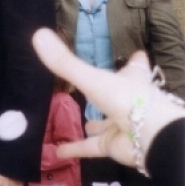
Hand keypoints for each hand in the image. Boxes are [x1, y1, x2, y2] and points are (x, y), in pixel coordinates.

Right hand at [32, 28, 183, 166]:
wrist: (149, 136)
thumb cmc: (126, 99)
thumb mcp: (92, 78)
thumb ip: (65, 63)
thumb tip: (37, 34)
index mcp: (132, 79)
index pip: (136, 66)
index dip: (135, 61)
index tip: (135, 54)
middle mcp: (129, 101)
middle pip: (121, 94)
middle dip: (110, 93)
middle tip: (96, 88)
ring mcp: (123, 124)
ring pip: (107, 123)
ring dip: (97, 124)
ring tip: (83, 121)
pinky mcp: (114, 145)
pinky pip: (91, 147)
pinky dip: (75, 149)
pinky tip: (58, 151)